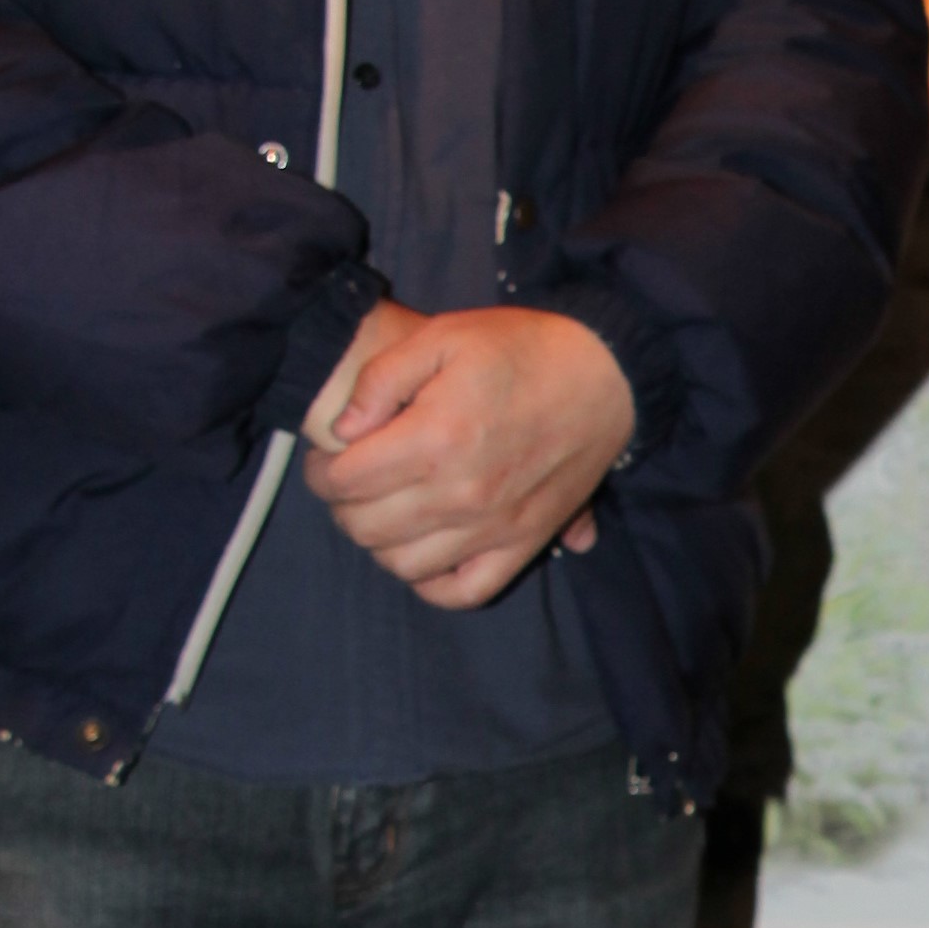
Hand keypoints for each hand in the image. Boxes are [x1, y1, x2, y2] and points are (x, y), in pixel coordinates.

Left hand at [301, 303, 635, 608]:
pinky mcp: (525, 543)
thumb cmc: (522, 350)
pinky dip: (433, 584)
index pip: (344, 482)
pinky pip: (465, 591)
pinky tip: (425, 553)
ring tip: (386, 510)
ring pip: (402, 565)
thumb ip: (381, 378)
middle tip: (353, 480)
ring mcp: (495, 527)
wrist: (607, 373)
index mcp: (435, 439)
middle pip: (364, 528)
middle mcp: (461, 494)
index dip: (322, 470)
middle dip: (342, 504)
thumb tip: (344, 430)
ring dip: (379, 542)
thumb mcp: (443, 336)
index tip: (331, 455)